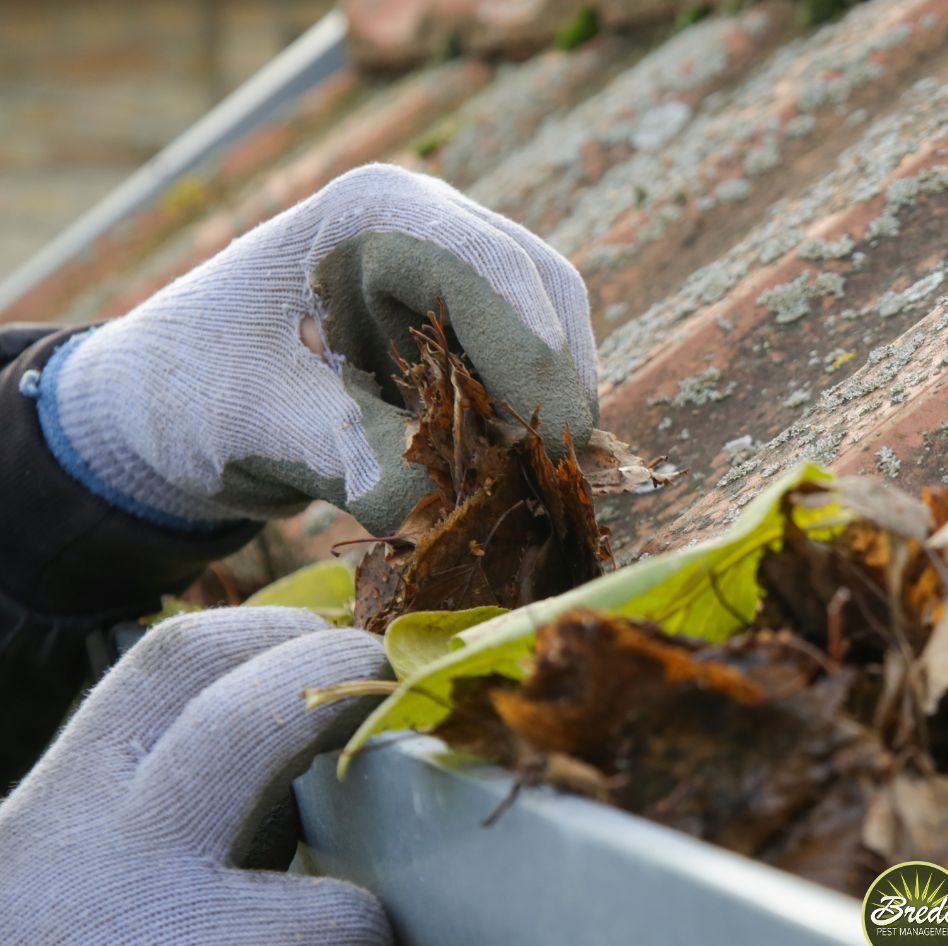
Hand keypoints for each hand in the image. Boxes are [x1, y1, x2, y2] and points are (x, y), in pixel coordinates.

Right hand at [0, 607, 412, 945]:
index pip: (174, 668)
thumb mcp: (63, 877)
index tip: (324, 631)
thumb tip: (288, 713)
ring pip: (358, 919)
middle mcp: (116, 888)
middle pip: (259, 722)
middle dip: (343, 684)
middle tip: (383, 689)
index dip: (270, 630)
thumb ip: (152, 802)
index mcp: (63, 825)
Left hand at [34, 164, 597, 535]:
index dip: (532, 360)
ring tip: (507, 480)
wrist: (176, 404)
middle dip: (547, 390)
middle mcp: (427, 224)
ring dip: (538, 410)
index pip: (489, 269)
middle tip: (542, 479)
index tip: (546, 452)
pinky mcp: (458, 326)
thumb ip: (358, 463)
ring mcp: (449, 273)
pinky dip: (519, 421)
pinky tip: (491, 467)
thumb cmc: (199, 394)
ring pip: (547, 333)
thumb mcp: (266, 429)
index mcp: (372, 212)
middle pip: (540, 296)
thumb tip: (448, 507)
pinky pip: (522, 369)